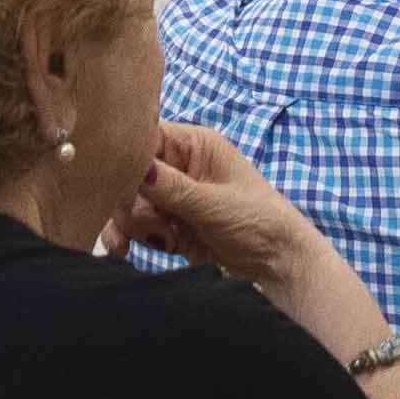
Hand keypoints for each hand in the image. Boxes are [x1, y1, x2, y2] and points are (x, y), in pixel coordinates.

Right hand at [124, 123, 329, 296]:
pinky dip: (126, 236)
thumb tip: (133, 169)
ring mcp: (169, 196)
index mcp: (194, 145)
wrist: (276, 262)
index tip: (123, 183)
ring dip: (134, 224)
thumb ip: (172, 188)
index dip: (127, 158)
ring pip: (126, 201)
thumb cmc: (259, 221)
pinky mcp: (165, 223)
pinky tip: (125, 250)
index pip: (145, 136)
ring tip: (165, 239)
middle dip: (134, 202)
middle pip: (128, 174)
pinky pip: (131, 224)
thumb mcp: (214, 204)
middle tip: (159, 223)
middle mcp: (177, 166)